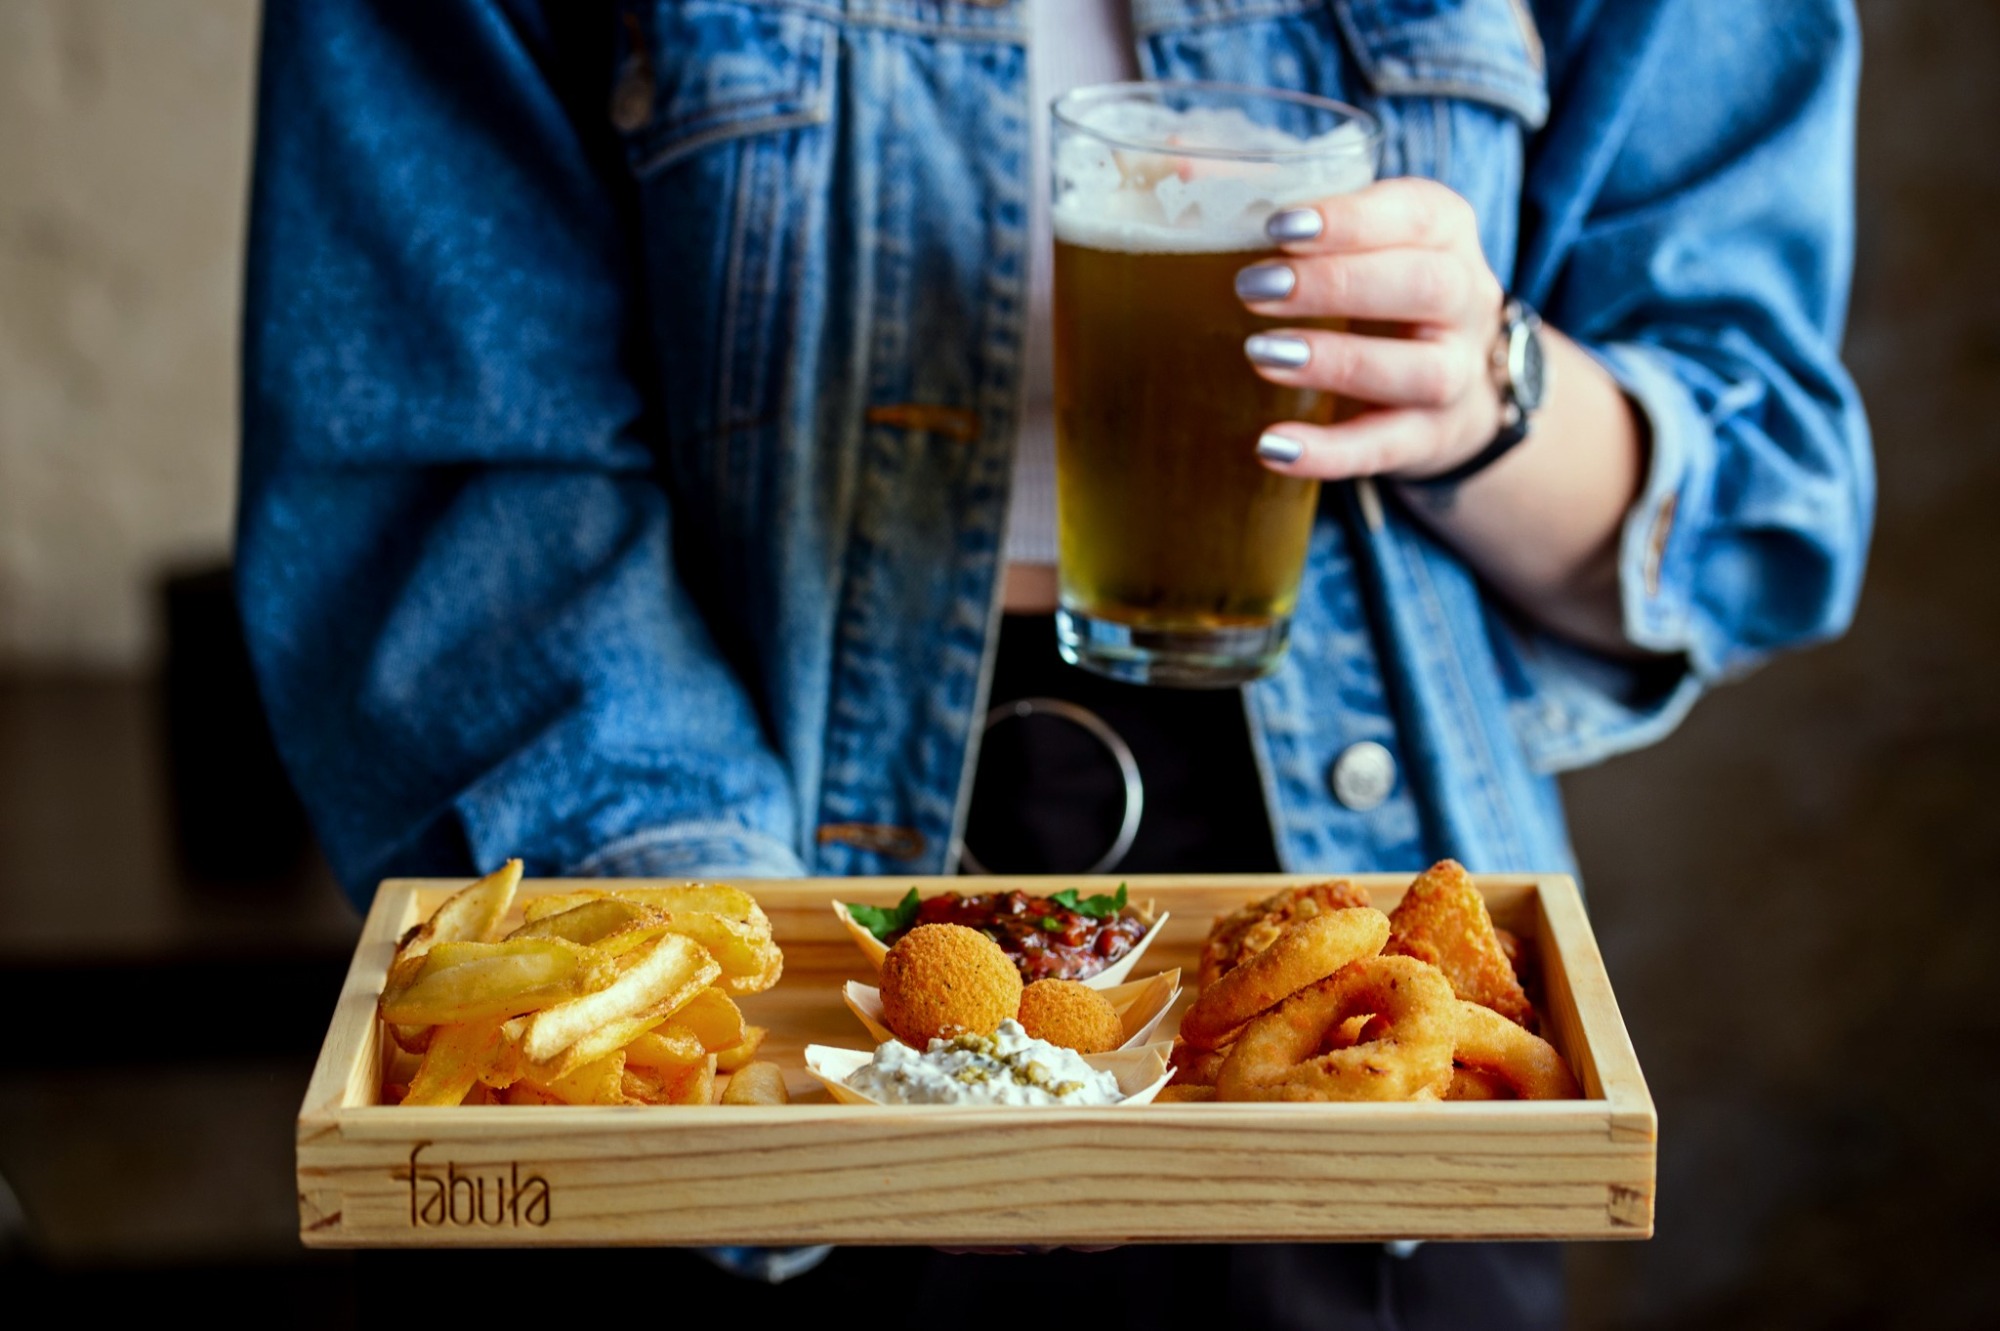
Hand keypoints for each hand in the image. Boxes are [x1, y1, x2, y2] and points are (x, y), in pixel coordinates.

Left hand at [1235, 178, 1507, 481]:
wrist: (1446, 383)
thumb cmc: (1371, 287)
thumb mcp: (1342, 236)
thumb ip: (1270, 197)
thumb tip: (1177, 162)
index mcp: (1442, 230)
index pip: (1416, 214)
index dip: (1351, 219)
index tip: (1279, 223)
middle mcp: (1465, 298)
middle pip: (1425, 285)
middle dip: (1338, 284)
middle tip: (1252, 286)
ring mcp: (1456, 373)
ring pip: (1420, 370)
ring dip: (1338, 362)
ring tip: (1260, 355)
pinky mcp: (1430, 438)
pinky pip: (1387, 448)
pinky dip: (1330, 452)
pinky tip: (1272, 447)